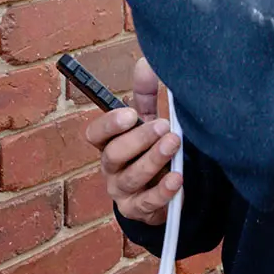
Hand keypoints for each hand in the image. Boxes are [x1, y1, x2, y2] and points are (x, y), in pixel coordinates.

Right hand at [82, 59, 181, 226]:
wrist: (162, 190)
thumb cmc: (150, 149)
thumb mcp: (147, 122)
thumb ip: (145, 96)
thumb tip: (146, 63)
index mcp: (109, 143)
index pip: (95, 135)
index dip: (109, 125)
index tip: (130, 114)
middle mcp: (110, 168)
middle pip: (114, 155)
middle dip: (139, 140)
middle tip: (163, 126)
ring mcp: (122, 192)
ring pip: (132, 177)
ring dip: (153, 160)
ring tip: (174, 144)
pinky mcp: (138, 211)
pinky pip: (148, 203)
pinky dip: (163, 190)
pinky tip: (177, 178)